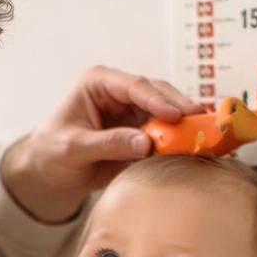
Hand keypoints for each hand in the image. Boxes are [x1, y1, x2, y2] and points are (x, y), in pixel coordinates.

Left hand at [0, 65, 203, 222]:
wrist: (51, 173)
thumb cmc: (53, 152)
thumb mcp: (74, 148)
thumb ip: (108, 144)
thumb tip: (145, 143)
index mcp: (99, 83)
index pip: (133, 86)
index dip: (156, 100)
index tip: (176, 114)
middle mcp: (121, 91)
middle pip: (157, 94)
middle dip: (180, 107)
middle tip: (201, 120)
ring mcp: (134, 110)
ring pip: (167, 112)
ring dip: (185, 123)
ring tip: (206, 133)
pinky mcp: (143, 130)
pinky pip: (166, 132)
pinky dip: (180, 139)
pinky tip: (196, 145)